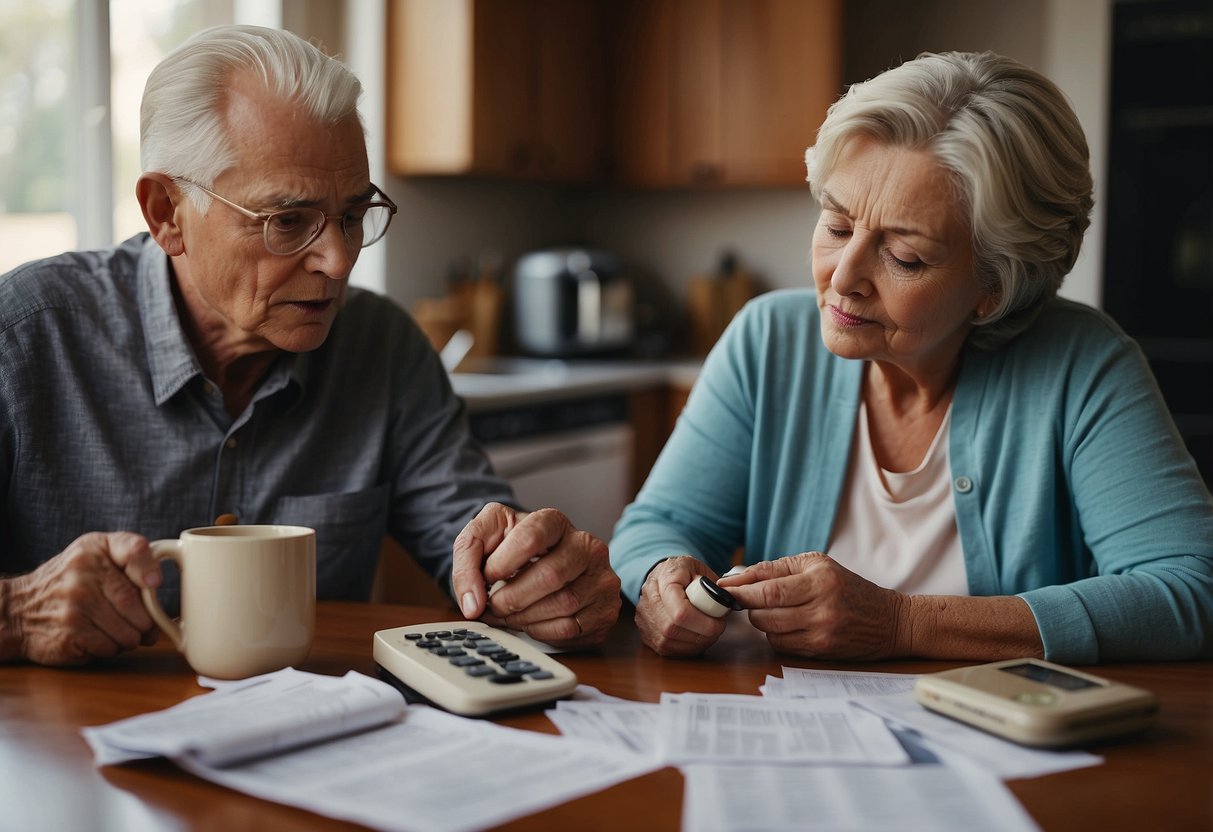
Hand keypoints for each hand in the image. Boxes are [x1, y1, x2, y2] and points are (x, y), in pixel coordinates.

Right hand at [1, 532, 161, 664]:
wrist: (18, 608)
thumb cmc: (69, 581)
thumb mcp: (93, 553)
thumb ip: (130, 558)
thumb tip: (158, 595)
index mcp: (95, 549)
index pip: (134, 549)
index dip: (149, 568)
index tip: (154, 583)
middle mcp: (83, 573)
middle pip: (135, 603)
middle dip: (146, 621)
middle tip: (143, 625)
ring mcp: (75, 604)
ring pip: (127, 630)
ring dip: (131, 638)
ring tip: (118, 631)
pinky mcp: (70, 633)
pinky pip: (110, 647)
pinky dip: (112, 648)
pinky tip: (99, 639)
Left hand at [450, 503, 619, 647]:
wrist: (538, 564)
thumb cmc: (511, 550)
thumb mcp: (483, 539)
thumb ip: (468, 561)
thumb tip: (472, 604)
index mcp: (554, 521)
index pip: (531, 538)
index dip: (503, 563)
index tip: (487, 577)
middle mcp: (586, 545)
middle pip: (550, 575)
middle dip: (512, 598)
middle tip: (493, 606)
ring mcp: (602, 577)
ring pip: (563, 604)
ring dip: (525, 618)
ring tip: (509, 615)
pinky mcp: (606, 608)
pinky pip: (572, 628)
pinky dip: (542, 631)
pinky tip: (530, 623)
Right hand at [634, 556, 727, 656]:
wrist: (662, 574)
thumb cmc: (684, 571)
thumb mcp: (700, 569)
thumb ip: (712, 586)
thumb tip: (724, 603)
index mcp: (665, 579)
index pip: (680, 611)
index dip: (703, 623)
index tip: (720, 623)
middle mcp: (649, 599)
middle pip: (673, 630)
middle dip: (701, 635)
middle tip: (717, 629)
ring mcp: (644, 617)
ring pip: (668, 642)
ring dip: (694, 644)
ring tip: (708, 633)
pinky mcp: (645, 633)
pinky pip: (665, 648)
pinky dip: (685, 648)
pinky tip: (696, 638)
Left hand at [718, 552, 905, 659]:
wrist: (890, 621)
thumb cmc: (848, 587)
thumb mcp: (819, 565)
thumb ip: (778, 568)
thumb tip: (738, 578)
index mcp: (819, 581)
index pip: (768, 590)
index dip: (741, 591)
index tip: (722, 589)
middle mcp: (821, 608)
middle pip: (764, 613)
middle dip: (748, 606)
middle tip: (747, 599)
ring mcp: (821, 633)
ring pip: (769, 631)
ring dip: (762, 620)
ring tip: (773, 610)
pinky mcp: (821, 652)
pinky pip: (782, 645)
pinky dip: (776, 634)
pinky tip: (788, 624)